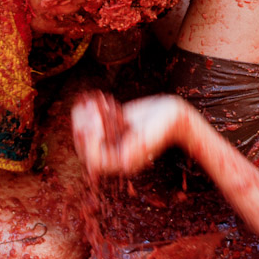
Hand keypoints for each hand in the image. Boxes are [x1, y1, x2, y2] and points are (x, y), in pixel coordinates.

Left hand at [71, 92, 189, 176]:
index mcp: (123, 162)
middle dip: (85, 124)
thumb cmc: (166, 127)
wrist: (173, 115)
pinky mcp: (112, 124)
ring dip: (84, 114)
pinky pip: (95, 119)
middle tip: (91, 106)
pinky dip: (92, 107)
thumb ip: (138, 148)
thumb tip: (123, 161)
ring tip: (90, 99)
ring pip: (87, 130)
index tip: (96, 122)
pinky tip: (97, 96)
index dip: (89, 143)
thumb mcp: (152, 136)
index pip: (95, 159)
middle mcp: (114, 152)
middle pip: (85, 144)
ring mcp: (111, 138)